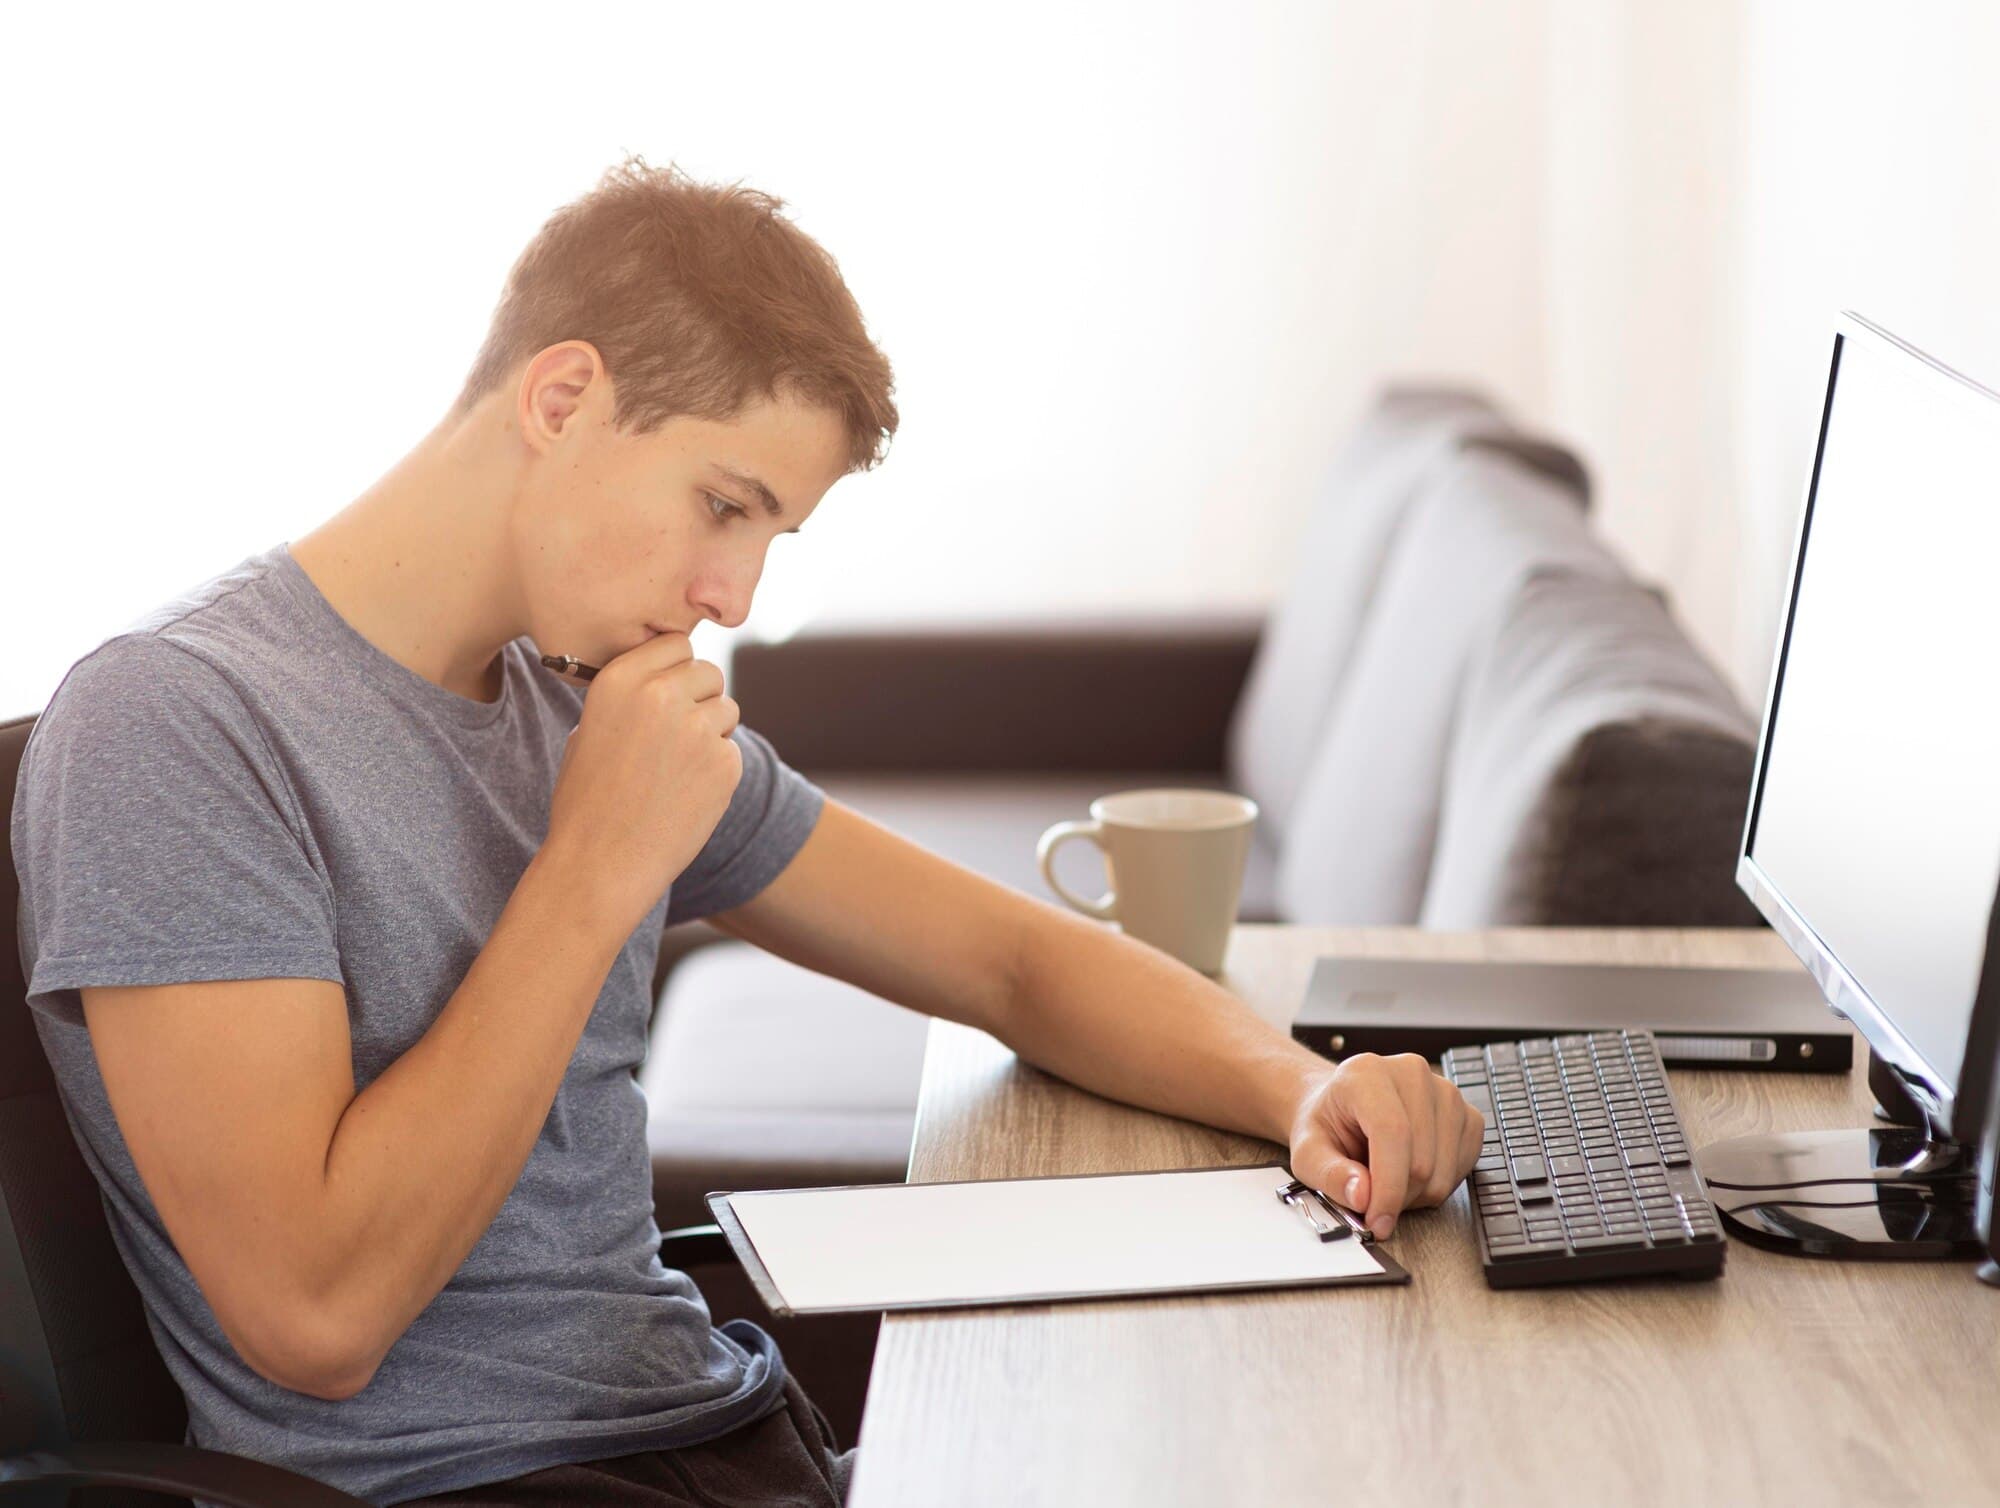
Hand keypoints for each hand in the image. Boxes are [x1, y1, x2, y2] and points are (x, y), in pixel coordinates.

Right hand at [542, 630, 742, 935]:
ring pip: (727, 709)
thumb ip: (631, 696)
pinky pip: (731, 750)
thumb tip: (668, 675)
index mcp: (620, 678)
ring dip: (711, 732)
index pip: (676, 643)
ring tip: (675, 769)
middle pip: (709, 671)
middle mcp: (660, 694)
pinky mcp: (723, 762)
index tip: (668, 693)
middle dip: (700, 697)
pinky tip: (684, 795)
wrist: (599, 862)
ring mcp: (696, 727)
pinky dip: (716, 770)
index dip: (676, 669)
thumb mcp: (589, 730)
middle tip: (678, 735)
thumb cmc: (588, 799)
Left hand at [1284, 1052, 1483, 1240]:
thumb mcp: (1307, 1151)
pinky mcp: (1467, 1114)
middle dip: (1396, 1198)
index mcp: (1366, 1073)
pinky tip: (1411, 1172)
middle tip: (1372, 1199)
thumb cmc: (1328, 1124)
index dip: (1388, 1187)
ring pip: (1443, 1172)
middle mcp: (1412, 1074)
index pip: (1392, 1132)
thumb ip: (1329, 1174)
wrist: (1343, 1106)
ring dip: (1415, 1195)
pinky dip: (1437, 1185)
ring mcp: (1445, 1092)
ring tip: (1388, 1179)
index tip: (1377, 1221)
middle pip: (1421, 1160)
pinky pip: (1463, 1169)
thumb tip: (1362, 1196)